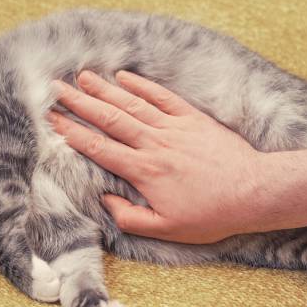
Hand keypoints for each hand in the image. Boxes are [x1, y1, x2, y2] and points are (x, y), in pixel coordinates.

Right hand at [47, 70, 265, 242]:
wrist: (254, 191)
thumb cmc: (212, 215)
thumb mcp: (167, 229)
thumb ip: (131, 217)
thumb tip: (105, 200)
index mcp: (145, 171)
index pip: (99, 147)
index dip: (72, 132)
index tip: (53, 120)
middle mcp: (155, 144)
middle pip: (110, 118)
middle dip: (80, 102)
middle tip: (56, 88)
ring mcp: (174, 128)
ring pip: (132, 103)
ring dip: (105, 89)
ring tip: (82, 76)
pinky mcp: (193, 119)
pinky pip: (162, 97)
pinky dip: (142, 85)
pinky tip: (124, 76)